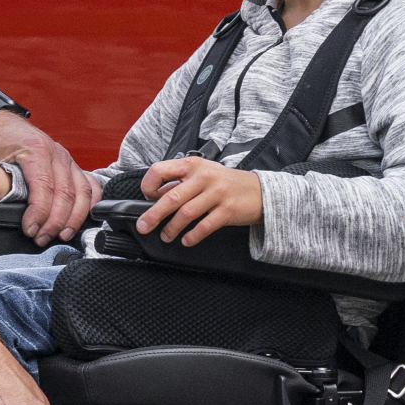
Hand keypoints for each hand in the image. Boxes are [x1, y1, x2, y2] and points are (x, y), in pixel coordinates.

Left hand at [0, 115, 89, 243]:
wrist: (0, 124)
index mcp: (35, 149)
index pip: (44, 187)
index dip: (39, 213)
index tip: (31, 230)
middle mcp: (56, 152)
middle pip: (65, 193)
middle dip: (55, 221)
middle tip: (43, 238)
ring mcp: (67, 158)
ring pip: (81, 191)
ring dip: (74, 217)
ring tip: (61, 235)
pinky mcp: (72, 164)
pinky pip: (89, 184)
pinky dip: (90, 203)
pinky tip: (84, 218)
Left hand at [135, 157, 265, 246]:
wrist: (260, 191)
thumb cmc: (227, 183)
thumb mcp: (203, 173)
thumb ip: (181, 182)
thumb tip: (157, 195)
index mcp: (193, 165)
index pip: (160, 170)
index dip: (149, 186)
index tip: (147, 198)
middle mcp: (204, 176)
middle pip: (172, 197)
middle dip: (154, 215)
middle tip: (144, 227)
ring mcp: (217, 193)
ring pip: (186, 214)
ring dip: (171, 229)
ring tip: (166, 236)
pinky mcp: (227, 210)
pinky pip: (204, 226)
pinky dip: (192, 236)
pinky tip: (186, 240)